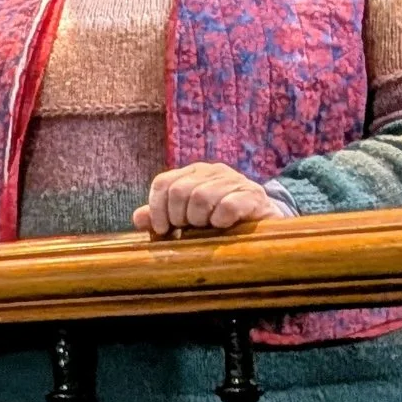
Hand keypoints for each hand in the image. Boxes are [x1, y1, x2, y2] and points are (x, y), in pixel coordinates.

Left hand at [132, 162, 282, 236]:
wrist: (262, 221)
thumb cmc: (219, 219)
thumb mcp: (188, 217)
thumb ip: (161, 216)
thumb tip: (138, 219)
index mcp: (192, 173)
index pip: (163, 183)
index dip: (156, 208)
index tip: (162, 229)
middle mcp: (212, 171)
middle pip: (179, 191)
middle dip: (178, 216)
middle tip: (188, 229)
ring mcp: (234, 180)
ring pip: (201, 197)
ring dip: (199, 220)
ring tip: (206, 227)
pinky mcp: (253, 195)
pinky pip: (228, 205)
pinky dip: (220, 220)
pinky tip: (223, 226)